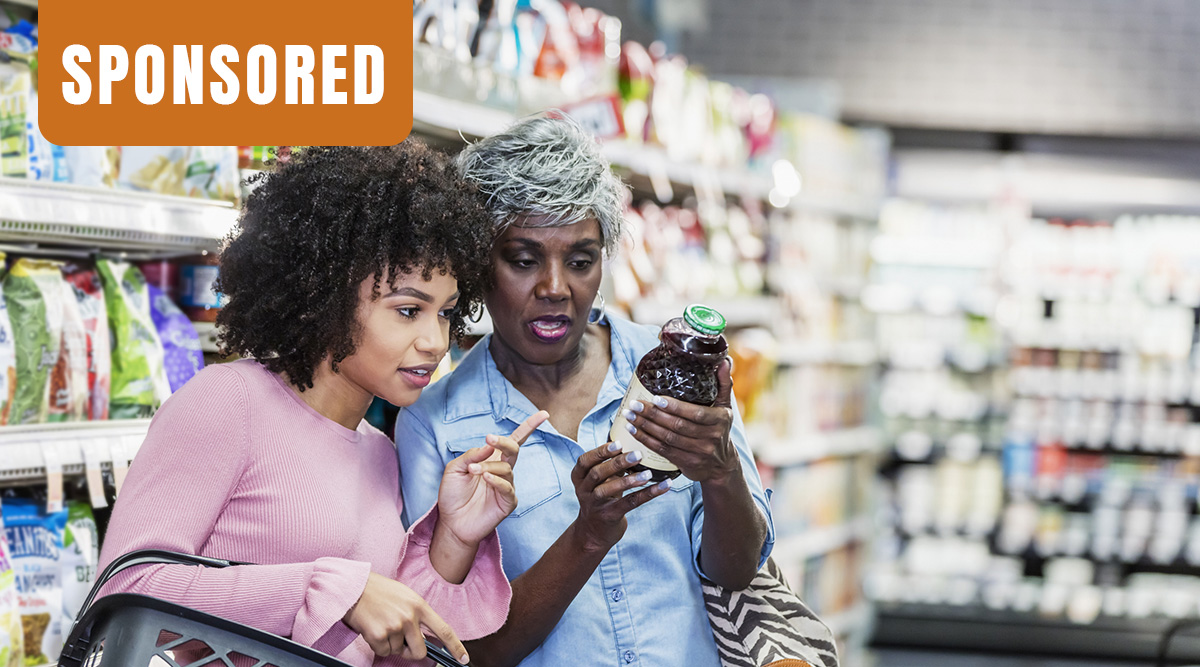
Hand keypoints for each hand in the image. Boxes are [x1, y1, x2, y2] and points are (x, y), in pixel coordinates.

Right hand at [344, 572, 469, 663]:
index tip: (464, 659)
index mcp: (420, 605)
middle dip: (411, 652)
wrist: (353, 587)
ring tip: (381, 624)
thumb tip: (426, 638)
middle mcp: (410, 617)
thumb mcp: (406, 596)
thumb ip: (418, 615)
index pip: (444, 630)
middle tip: (400, 642)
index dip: (456, 647)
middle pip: (420, 651)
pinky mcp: (379, 635)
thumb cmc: (379, 591)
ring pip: (398, 651)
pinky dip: (377, 645)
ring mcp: (395, 626)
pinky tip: (372, 629)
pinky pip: (383, 651)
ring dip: (390, 644)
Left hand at [437, 411, 548, 545]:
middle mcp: (503, 470)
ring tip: (473, 471)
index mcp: (492, 459)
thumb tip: (487, 445)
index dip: (529, 426)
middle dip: (503, 442)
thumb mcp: (454, 469)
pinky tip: (485, 478)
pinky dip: (497, 480)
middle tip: (489, 438)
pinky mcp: (508, 502)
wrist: (451, 523)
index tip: (544, 414)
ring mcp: (507, 486)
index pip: (515, 440)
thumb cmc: (453, 495)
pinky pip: (507, 487)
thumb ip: (470, 455)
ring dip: (488, 466)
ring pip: (506, 468)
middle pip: (513, 449)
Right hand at [570, 441, 670, 552]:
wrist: (594, 532)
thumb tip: (634, 443)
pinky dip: (648, 494)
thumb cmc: (601, 498)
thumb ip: (610, 464)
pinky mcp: (609, 516)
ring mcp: (595, 505)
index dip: (600, 451)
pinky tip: (663, 486)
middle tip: (637, 454)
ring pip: (609, 490)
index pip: (584, 461)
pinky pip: (629, 503)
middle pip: (597, 474)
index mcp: (579, 478)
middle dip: (617, 463)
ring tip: (648, 473)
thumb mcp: (600, 480)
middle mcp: (584, 490)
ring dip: (630, 480)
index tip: (618, 443)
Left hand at [621, 358, 739, 483]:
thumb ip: (723, 383)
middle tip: (634, 404)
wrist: (722, 465)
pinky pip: (663, 451)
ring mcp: (699, 452)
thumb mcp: (725, 407)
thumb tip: (724, 361)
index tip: (656, 398)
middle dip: (653, 415)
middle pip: (678, 426)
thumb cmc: (720, 429)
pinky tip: (634, 431)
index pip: (696, 414)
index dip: (675, 407)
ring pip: (668, 438)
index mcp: (720, 420)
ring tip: (629, 416)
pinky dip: (646, 441)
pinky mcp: (687, 464)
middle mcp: (711, 437)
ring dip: (645, 427)